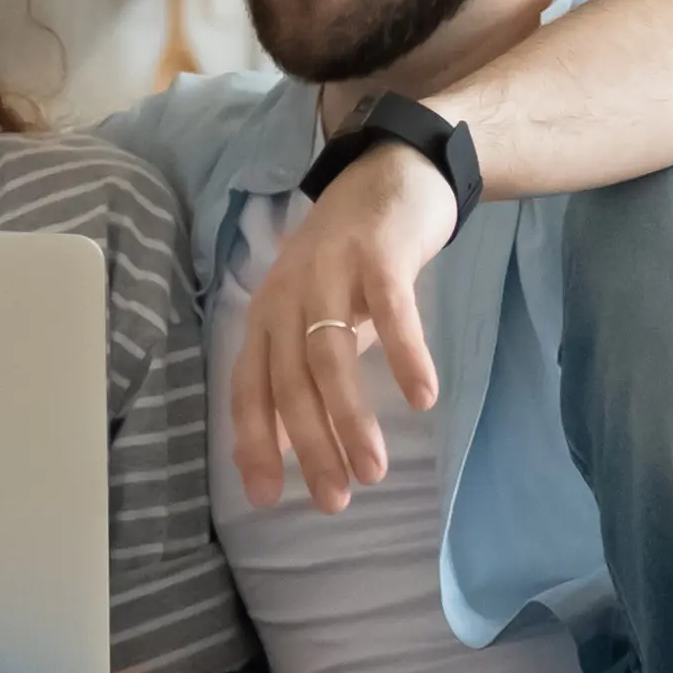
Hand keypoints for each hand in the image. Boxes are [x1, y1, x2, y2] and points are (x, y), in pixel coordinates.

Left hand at [228, 143, 455, 512]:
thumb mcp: (317, 320)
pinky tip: (423, 398)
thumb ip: (299, 377)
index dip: (254, 444)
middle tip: (336, 500)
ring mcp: (330, 271)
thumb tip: (282, 449)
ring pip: (329, 355)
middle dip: (310, 448)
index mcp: (267, 316)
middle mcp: (287, 295)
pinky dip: (404, 355)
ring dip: (350, 418)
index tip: (268, 499)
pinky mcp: (378, 253)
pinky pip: (389, 311)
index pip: (249, 389)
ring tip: (373, 469)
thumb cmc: (352, 261)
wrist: (392, 173)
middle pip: (290, 381)